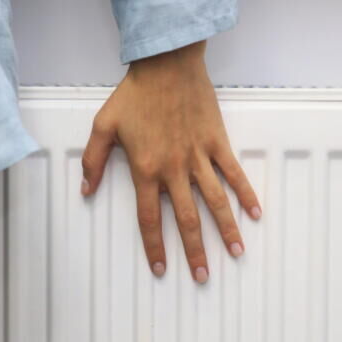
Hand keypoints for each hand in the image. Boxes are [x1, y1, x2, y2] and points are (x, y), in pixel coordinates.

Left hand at [81, 41, 260, 283]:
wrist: (166, 64)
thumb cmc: (134, 94)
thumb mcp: (103, 126)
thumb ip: (93, 161)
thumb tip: (86, 190)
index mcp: (145, 169)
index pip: (149, 218)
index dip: (154, 245)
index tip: (160, 268)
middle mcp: (174, 169)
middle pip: (186, 219)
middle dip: (194, 251)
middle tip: (202, 276)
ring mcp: (199, 157)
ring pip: (214, 201)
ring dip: (226, 229)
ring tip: (236, 253)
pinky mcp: (217, 142)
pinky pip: (233, 172)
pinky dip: (245, 193)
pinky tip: (255, 213)